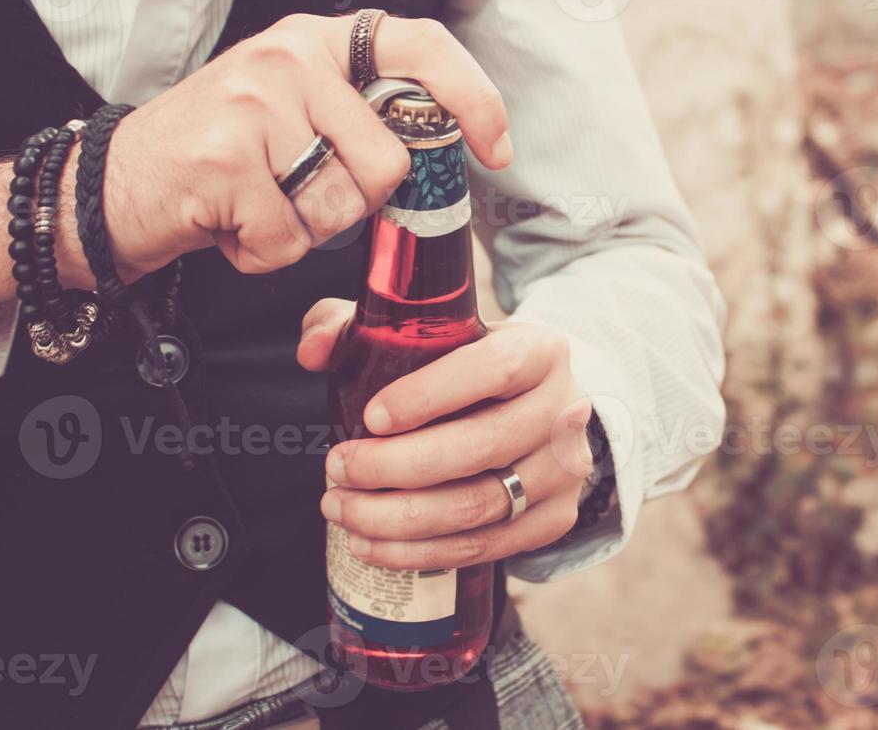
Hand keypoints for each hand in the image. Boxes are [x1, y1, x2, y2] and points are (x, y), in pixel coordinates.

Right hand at [89, 14, 512, 280]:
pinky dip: (263, 254)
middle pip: (388, 162)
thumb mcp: (293, 108)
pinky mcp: (224, 159)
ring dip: (304, 231)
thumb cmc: (220, 157)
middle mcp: (289, 56)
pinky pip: (288, 240)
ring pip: (341, 207)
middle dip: (353, 202)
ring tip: (256, 204)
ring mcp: (253, 103)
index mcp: (318, 41)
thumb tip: (446, 149)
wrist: (111, 186)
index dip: (474, 99)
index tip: (497, 150)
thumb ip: (360, 113)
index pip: (422, 47)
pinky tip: (228, 224)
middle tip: (293, 192)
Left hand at [299, 300, 594, 570]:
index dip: (430, 395)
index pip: (495, 370)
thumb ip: (362, 325)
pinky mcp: (555, 519)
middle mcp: (564, 410)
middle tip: (338, 468)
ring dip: (397, 517)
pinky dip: (419, 552)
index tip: (372, 416)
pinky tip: (371, 542)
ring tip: (341, 507)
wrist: (539, 409)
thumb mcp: (431, 331)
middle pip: (479, 447)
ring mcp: (564, 470)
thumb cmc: (472, 366)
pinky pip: (483, 546)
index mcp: (541, 351)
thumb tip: (313, 351)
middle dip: (394, 466)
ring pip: (477, 506)